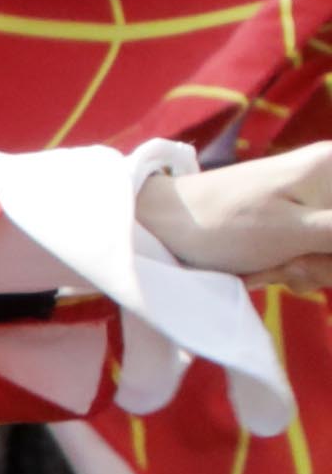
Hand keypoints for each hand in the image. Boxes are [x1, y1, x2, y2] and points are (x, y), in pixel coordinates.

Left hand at [139, 140, 331, 288]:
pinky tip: (264, 269)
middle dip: (327, 264)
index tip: (313, 250)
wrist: (159, 228)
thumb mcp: (299, 233)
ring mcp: (318, 202)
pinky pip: (320, 255)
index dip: (331, 252)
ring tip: (274, 266)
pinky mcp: (301, 224)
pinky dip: (296, 269)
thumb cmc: (224, 225)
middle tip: (293, 264)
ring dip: (311, 270)